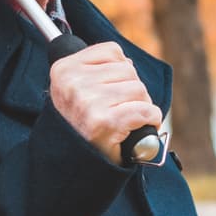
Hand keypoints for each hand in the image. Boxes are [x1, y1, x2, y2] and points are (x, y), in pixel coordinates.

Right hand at [49, 42, 161, 161]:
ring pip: (139, 89)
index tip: (112, 88)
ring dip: (142, 105)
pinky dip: (151, 118)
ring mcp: (89, 103)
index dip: (120, 69)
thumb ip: (95, 68)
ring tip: (127, 119)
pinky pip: (145, 110)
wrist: (72, 164)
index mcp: (64, 70)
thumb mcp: (74, 88)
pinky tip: (142, 126)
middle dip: (133, 89)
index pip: (111, 51)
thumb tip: (127, 62)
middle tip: (121, 108)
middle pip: (128, 70)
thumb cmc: (79, 124)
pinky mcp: (106, 122)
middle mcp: (73, 83)